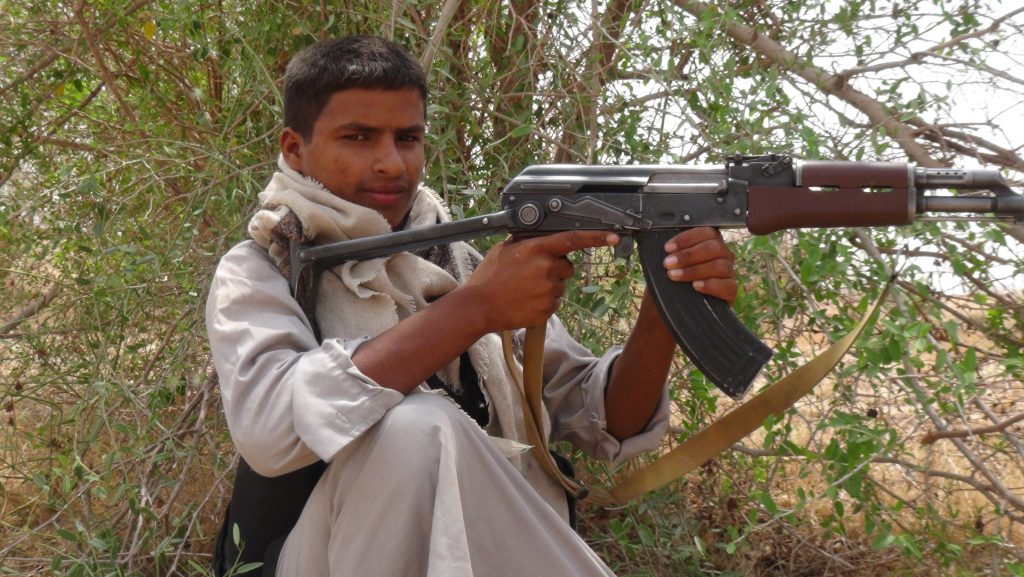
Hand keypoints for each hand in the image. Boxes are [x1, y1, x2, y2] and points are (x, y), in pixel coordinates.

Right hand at [462, 230, 618, 329]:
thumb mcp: (505, 249)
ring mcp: (548, 291)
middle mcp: (546, 268)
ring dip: (548, 287)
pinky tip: (525, 301)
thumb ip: (527, 242)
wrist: (478, 306)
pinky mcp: (547, 309)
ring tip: (523, 290)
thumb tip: (539, 238)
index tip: (612, 236)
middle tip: (531, 275)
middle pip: (566, 267)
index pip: (572, 239)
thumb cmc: (488, 277)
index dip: (596, 237)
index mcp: (536, 249)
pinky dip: (542, 303)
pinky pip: (553, 303)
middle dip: (555, 270)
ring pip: (560, 287)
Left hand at [661, 227, 736, 303]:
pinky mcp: (730, 292)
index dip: (687, 238)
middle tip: (668, 263)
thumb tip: (667, 245)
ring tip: (675, 276)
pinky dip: (710, 285)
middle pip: (714, 247)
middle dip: (688, 255)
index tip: (668, 248)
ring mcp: (728, 274)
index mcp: (709, 243)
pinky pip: (728, 286)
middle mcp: (722, 256)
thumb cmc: (671, 283)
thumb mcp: (669, 265)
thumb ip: (672, 252)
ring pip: (720, 266)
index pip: (706, 232)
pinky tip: (695, 286)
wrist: (667, 310)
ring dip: (694, 270)